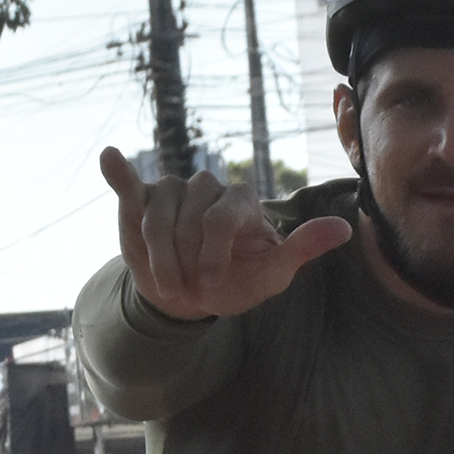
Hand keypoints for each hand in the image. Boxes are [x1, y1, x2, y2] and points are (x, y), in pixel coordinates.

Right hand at [100, 148, 349, 322]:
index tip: (210, 291)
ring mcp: (172, 189)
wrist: (193, 295)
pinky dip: (118, 173)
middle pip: (186, 224)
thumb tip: (344, 229)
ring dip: (158, 259)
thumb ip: (303, 248)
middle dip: (185, 265)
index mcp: (240, 199)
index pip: (220, 221)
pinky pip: (129, 185)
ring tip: (168, 281)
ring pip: (154, 220)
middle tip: (189, 289)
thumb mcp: (273, 273)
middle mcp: (207, 186)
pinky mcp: (141, 200)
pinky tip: (110, 157)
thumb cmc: (237, 282)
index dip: (212, 259)